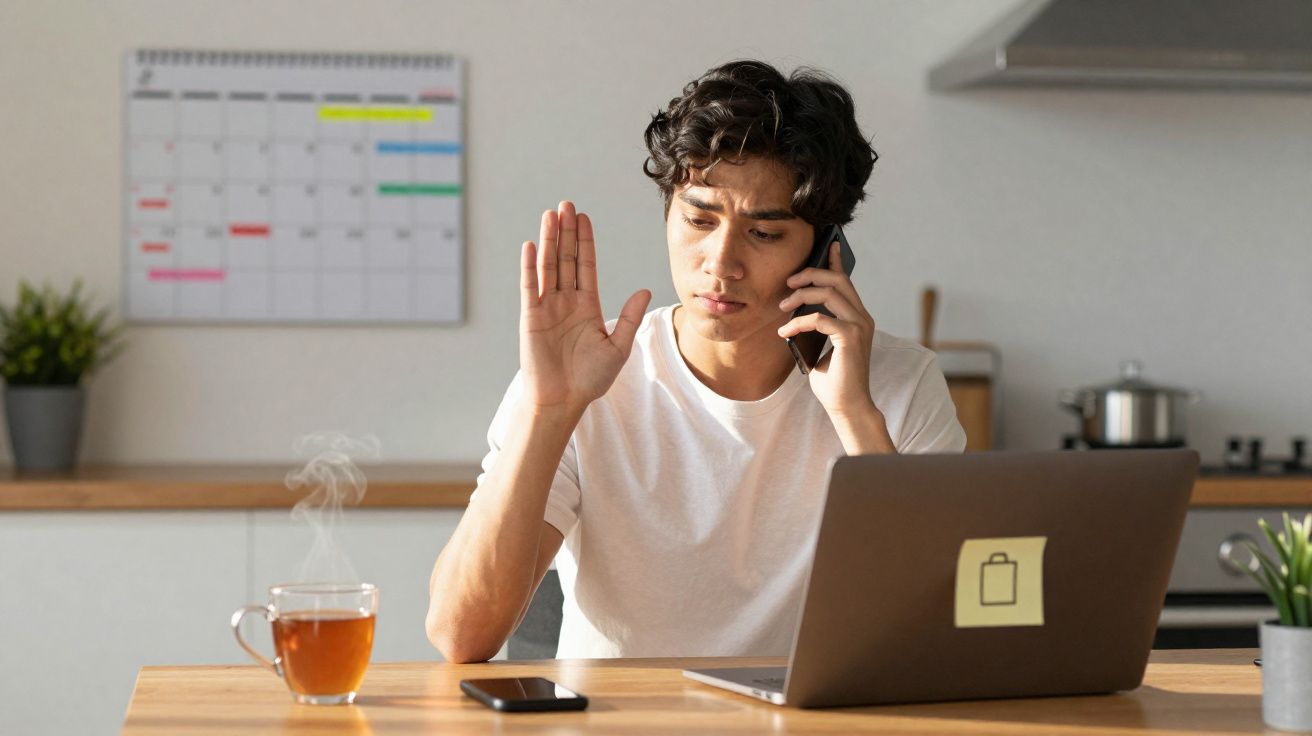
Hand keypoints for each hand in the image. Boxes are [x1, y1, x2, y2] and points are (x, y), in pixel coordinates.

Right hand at [520, 201, 650, 414]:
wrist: (563, 400)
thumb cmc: (590, 379)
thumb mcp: (617, 347)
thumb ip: (629, 318)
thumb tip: (645, 290)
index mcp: (587, 306)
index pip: (586, 265)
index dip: (585, 241)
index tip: (583, 218)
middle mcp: (566, 302)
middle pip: (566, 259)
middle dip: (566, 232)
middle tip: (566, 205)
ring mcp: (547, 308)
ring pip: (548, 266)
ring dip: (548, 241)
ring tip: (550, 216)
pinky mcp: (531, 318)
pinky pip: (530, 287)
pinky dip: (530, 267)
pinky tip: (531, 246)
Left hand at [776, 240, 877, 419]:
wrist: (847, 406)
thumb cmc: (833, 380)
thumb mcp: (820, 346)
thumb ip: (816, 326)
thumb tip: (794, 311)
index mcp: (857, 317)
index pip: (846, 282)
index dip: (837, 261)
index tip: (828, 244)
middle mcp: (862, 317)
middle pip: (837, 280)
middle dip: (811, 273)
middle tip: (789, 281)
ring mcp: (859, 326)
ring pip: (829, 293)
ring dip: (801, 296)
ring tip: (782, 307)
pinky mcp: (851, 338)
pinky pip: (820, 319)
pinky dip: (799, 322)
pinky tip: (785, 333)